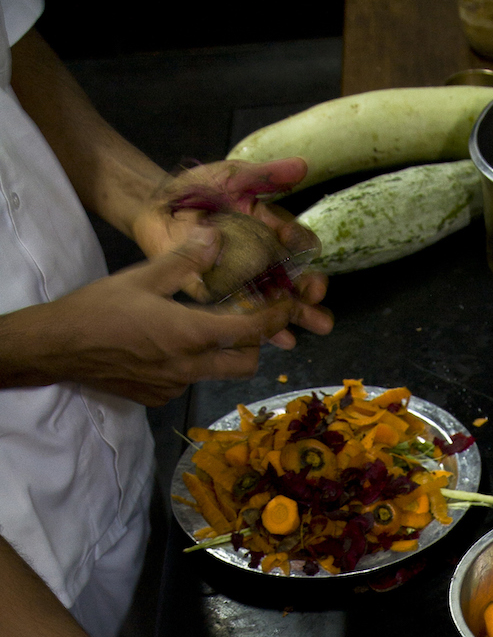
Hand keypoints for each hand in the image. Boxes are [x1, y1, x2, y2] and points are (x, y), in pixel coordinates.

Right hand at [0, 233, 302, 404]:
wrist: (61, 348)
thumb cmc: (100, 308)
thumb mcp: (142, 276)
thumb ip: (184, 261)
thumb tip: (216, 239)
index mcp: (191, 334)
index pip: (250, 332)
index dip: (276, 319)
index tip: (288, 308)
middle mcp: (190, 367)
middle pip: (245, 364)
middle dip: (255, 344)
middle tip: (246, 320)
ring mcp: (175, 387)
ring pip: (217, 375)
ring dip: (223, 355)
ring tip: (206, 330)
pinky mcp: (159, 397)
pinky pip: (189, 382)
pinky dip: (192, 365)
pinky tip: (170, 347)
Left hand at [131, 158, 331, 347]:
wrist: (158, 206)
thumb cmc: (197, 189)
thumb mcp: (233, 177)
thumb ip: (267, 175)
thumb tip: (303, 166)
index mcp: (269, 229)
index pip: (296, 240)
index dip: (303, 245)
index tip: (306, 249)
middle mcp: (263, 259)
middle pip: (294, 277)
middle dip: (310, 288)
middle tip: (318, 295)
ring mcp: (245, 281)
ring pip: (278, 301)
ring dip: (299, 314)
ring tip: (320, 325)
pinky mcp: (223, 297)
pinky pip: (248, 315)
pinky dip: (267, 329)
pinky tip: (285, 339)